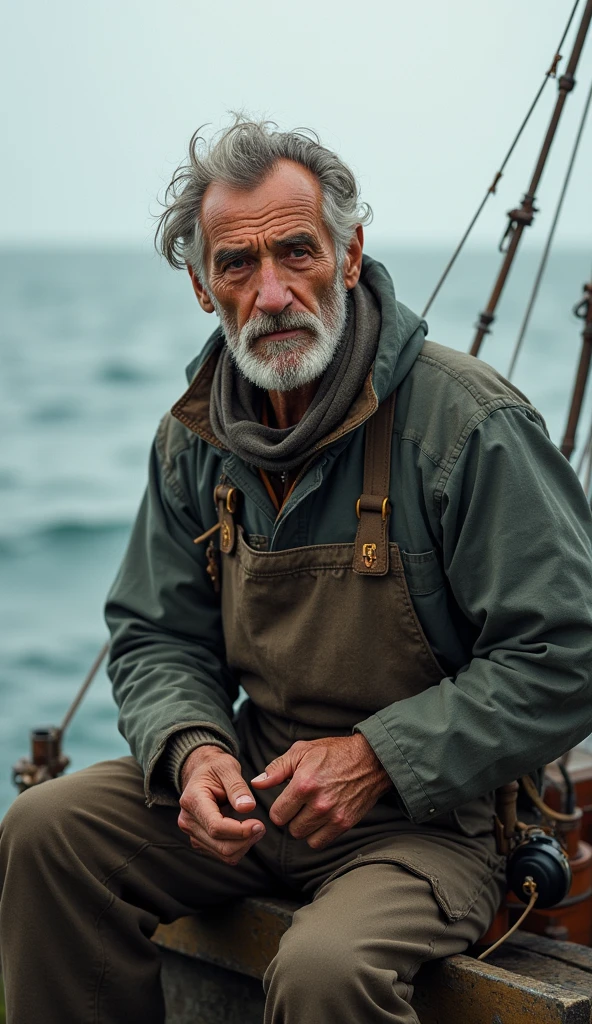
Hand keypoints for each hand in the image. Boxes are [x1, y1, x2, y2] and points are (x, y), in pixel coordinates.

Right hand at [178, 745, 264, 864]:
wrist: (201, 772)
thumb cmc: (214, 768)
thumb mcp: (227, 767)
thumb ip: (237, 787)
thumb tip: (247, 807)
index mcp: (192, 800)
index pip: (216, 826)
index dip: (240, 830)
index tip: (259, 824)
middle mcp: (188, 821)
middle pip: (221, 845)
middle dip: (246, 840)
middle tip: (261, 826)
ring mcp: (193, 833)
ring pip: (223, 854)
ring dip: (244, 845)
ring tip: (256, 828)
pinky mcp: (200, 841)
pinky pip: (222, 854)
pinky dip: (238, 847)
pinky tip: (245, 832)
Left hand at [251, 734, 390, 849]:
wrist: (370, 759)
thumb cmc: (333, 752)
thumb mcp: (302, 751)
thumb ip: (276, 769)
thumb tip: (256, 784)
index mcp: (303, 784)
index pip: (277, 815)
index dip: (279, 808)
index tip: (286, 800)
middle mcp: (318, 803)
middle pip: (290, 828)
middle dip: (291, 817)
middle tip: (300, 804)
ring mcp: (333, 815)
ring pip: (304, 836)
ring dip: (304, 826)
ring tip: (310, 810)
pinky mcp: (345, 823)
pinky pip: (320, 842)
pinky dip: (317, 834)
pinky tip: (320, 819)